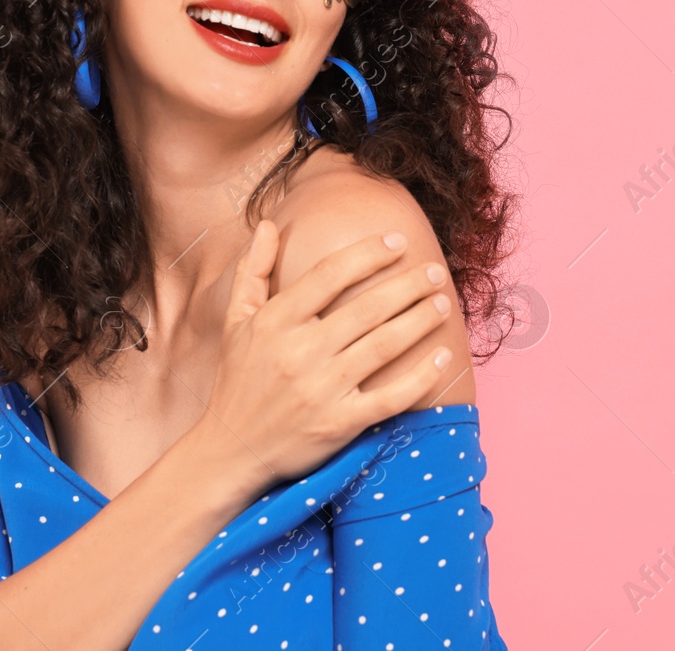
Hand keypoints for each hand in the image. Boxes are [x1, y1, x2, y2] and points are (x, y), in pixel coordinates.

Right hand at [190, 219, 453, 495]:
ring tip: (443, 302)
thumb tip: (268, 223)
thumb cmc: (238, 379)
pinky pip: (390, 397)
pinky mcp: (339, 424)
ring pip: (384, 345)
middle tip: (434, 270)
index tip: (397, 240)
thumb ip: (253, 270)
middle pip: (366, 308)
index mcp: (275, 322)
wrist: (231, 449)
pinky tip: (442, 357)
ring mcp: (321, 390)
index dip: (367, 253)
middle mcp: (299, 352)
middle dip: (408, 285)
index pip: (329, 275)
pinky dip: (420, 377)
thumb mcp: (235, 320)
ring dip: (420, 320)